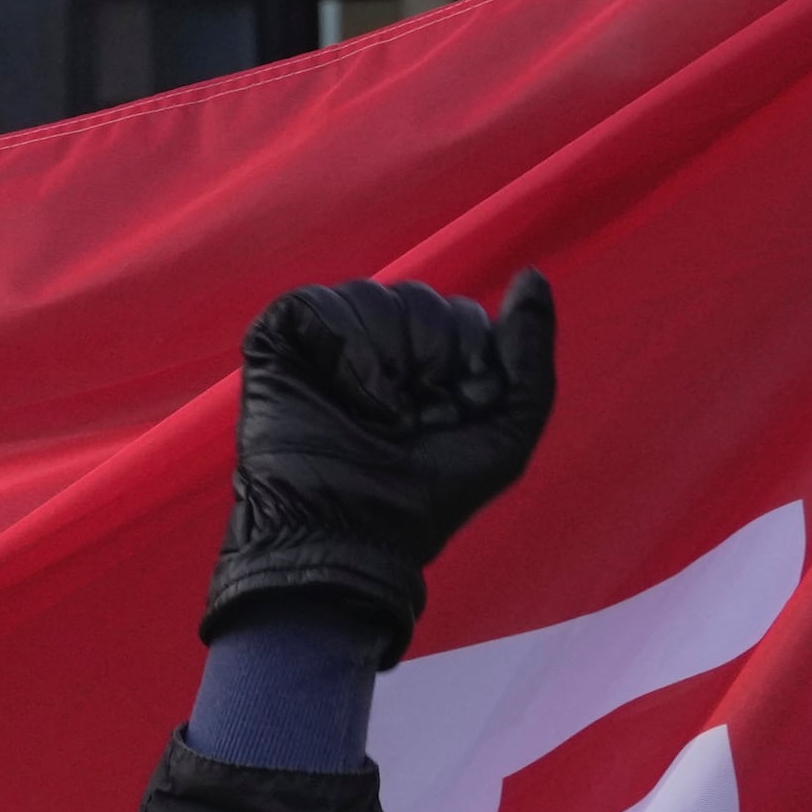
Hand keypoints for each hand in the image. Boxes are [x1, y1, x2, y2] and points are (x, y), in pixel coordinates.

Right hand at [208, 271, 559, 656]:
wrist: (347, 535)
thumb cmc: (426, 501)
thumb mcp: (508, 433)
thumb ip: (531, 355)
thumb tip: (531, 277)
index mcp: (432, 370)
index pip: (463, 316)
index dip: (466, 364)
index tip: (449, 420)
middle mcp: (381, 352)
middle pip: (420, 298)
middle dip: (426, 358)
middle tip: (405, 421)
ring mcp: (328, 346)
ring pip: (370, 295)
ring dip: (382, 358)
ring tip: (369, 413)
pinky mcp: (279, 346)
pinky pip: (316, 301)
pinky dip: (340, 345)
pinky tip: (342, 391)